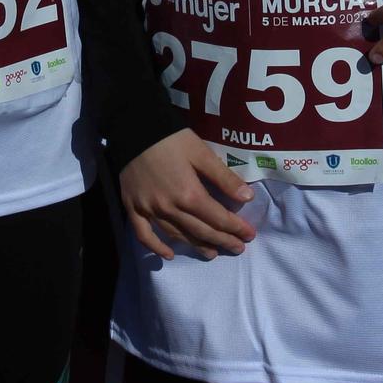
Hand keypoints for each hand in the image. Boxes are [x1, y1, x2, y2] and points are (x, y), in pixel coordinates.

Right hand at [118, 129, 255, 261]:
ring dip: (196, 246)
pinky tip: (169, 255)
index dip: (235, 228)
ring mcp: (149, 210)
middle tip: (238, 248)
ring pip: (177, 235)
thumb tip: (248, 197)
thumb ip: (223, 177)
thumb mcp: (201, 153)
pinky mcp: (133, 208)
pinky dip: (156, 248)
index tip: (249, 235)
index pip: (218, 219)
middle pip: (201, 231)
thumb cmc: (171, 138)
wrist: (134, 127)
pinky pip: (144, 235)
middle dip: (222, 241)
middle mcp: (169, 208)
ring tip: (212, 253)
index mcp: (189, 194)